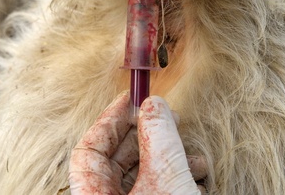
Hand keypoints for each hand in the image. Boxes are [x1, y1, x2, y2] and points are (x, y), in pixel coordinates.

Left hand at [68, 92, 206, 193]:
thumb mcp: (167, 176)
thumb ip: (158, 136)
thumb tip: (154, 104)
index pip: (89, 148)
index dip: (110, 119)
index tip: (131, 98)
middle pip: (117, 159)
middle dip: (147, 136)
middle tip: (168, 118)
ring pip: (141, 174)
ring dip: (169, 158)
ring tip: (193, 158)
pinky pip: (154, 189)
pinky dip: (174, 178)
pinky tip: (196, 177)